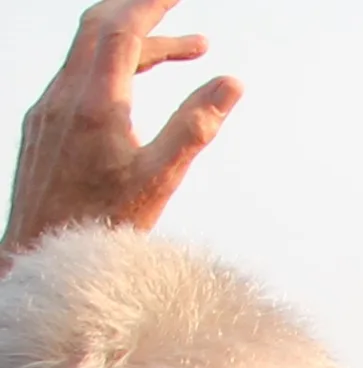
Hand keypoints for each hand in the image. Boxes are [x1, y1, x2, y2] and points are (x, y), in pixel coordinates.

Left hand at [6, 0, 235, 256]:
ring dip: (137, 45)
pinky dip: (114, 66)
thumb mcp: (161, 178)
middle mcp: (62, 96)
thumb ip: (196, 126)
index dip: (151, 4)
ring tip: (188, 53)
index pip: (120, 29)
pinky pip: (77, 76)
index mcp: (93, 103)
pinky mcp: (41, 125)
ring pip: (89, 53)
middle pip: (99, 29)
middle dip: (144, 14)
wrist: (39, 256)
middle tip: (185, 12)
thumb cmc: (102, 226)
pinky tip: (138, 87)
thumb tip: (232, 82)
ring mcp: (46, 109)